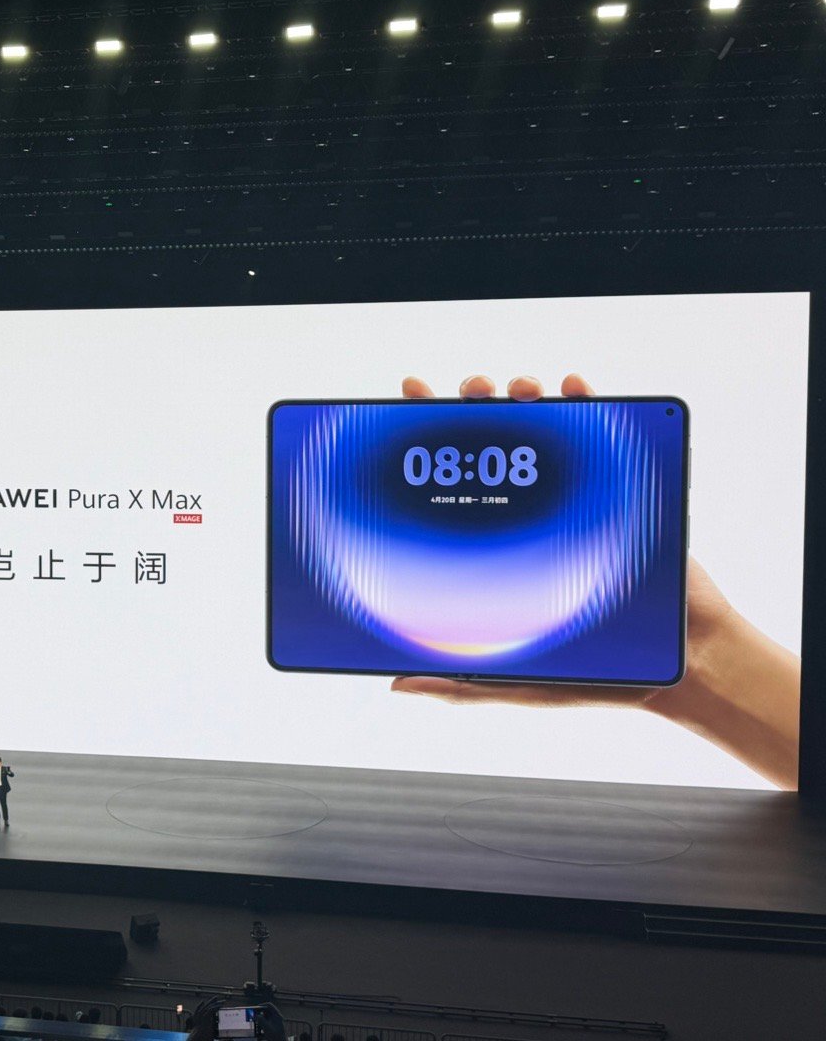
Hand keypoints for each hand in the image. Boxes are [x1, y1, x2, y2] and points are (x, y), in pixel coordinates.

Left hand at [391, 373, 800, 788]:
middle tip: (466, 393)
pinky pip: (603, 436)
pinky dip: (586, 403)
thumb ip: (460, 686)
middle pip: (490, 446)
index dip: (422, 445)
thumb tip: (396, 684)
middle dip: (473, 406)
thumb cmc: (592, 674)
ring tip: (516, 390)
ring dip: (523, 398)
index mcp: (493, 549)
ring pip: (540, 432)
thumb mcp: (516, 681)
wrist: (676, 669)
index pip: (449, 488)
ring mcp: (572, 500)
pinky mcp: (620, 493)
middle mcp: (526, 516)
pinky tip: (569, 386)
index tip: (405, 404)